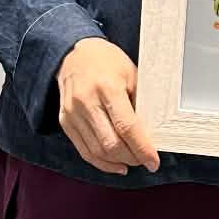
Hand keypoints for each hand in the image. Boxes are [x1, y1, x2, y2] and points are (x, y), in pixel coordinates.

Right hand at [56, 38, 159, 174]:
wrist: (74, 54)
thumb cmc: (108, 62)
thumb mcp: (132, 75)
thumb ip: (140, 104)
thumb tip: (152, 134)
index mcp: (107, 87)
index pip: (126, 127)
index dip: (142, 148)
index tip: (154, 162)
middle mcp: (86, 101)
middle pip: (110, 144)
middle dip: (131, 158)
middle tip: (145, 160)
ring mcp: (72, 113)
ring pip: (96, 151)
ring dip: (117, 162)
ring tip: (133, 162)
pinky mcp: (65, 121)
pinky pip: (84, 150)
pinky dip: (101, 162)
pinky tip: (116, 164)